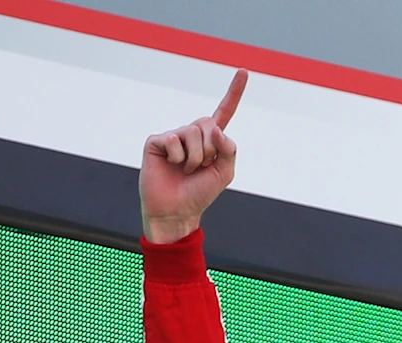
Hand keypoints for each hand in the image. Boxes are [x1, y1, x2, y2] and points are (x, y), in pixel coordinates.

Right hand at [141, 70, 245, 241]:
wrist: (176, 211)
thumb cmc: (199, 193)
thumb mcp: (224, 173)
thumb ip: (229, 150)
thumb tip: (217, 129)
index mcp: (210, 139)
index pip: (224, 111)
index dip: (234, 93)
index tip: (244, 71)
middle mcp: (192, 133)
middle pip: (209, 123)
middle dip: (209, 150)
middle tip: (199, 168)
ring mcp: (174, 136)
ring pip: (193, 132)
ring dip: (194, 158)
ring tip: (185, 170)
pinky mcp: (157, 141)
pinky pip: (174, 139)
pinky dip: (176, 156)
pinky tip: (170, 165)